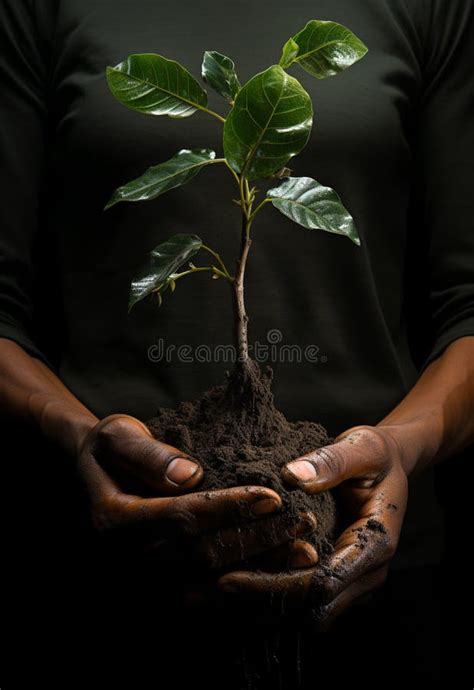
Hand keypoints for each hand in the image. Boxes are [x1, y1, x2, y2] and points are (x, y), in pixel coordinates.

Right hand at [76, 414, 316, 573]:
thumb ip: (148, 454)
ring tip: (305, 552)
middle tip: (303, 523)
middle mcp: (128, 560)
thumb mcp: (117, 436)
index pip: (180, 518)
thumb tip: (188, 475)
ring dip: (262, 570)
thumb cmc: (110, 449)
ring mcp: (145, 581)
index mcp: (114, 521)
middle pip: (201, 556)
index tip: (273, 495)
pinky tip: (284, 580)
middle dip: (257, 540)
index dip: (229, 508)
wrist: (96, 476)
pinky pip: (210, 602)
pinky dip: (249, 594)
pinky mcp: (162, 589)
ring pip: (211, 585)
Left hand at [217, 425, 407, 625]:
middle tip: (212, 589)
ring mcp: (355, 581)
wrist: (389, 466)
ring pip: (307, 613)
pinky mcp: (339, 578)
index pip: (323, 582)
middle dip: (261, 602)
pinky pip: (305, 601)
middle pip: (312, 607)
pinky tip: (237, 586)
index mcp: (376, 544)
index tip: (231, 577)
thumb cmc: (376, 455)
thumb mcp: (361, 447)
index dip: (276, 586)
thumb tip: (293, 477)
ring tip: (213, 593)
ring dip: (263, 607)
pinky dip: (273, 598)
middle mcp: (368, 572)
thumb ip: (331, 461)